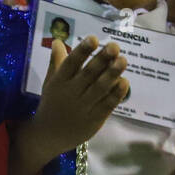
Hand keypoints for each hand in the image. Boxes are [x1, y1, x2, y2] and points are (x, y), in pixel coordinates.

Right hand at [21, 35, 128, 159]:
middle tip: (115, 46)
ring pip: (100, 88)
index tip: (93, 38)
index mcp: (59, 81)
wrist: (49, 136)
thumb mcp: (51, 82)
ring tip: (123, 60)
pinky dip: (116, 94)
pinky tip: (125, 82)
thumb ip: (57, 61)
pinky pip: (107, 105)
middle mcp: (71, 93)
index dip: (82, 51)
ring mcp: (83, 107)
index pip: (71, 63)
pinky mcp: (94, 119)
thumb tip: (57, 40)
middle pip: (88, 74)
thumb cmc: (52, 104)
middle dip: (102, 59)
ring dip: (112, 74)